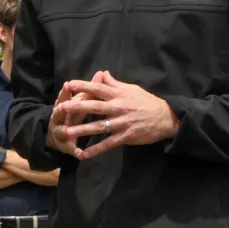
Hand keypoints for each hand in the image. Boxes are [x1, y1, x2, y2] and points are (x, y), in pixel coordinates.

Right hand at [46, 84, 86, 156]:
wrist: (60, 134)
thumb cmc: (74, 113)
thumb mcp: (82, 101)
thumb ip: (91, 89)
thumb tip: (102, 72)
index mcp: (63, 105)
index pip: (64, 96)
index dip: (65, 91)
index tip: (68, 84)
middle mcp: (59, 117)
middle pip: (59, 112)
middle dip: (60, 110)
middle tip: (62, 107)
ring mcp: (60, 131)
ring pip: (62, 131)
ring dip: (64, 131)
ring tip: (67, 132)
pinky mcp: (65, 145)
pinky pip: (70, 148)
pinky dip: (75, 151)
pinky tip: (81, 154)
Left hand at [54, 71, 179, 159]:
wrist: (166, 118)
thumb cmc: (147, 102)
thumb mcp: (132, 89)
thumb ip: (115, 83)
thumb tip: (102, 73)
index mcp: (119, 95)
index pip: (98, 88)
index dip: (83, 86)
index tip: (69, 84)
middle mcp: (119, 108)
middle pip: (95, 107)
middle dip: (78, 107)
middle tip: (62, 107)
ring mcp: (122, 123)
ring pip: (99, 127)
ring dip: (82, 130)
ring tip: (67, 131)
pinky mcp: (126, 137)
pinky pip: (108, 144)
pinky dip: (96, 150)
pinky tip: (83, 154)